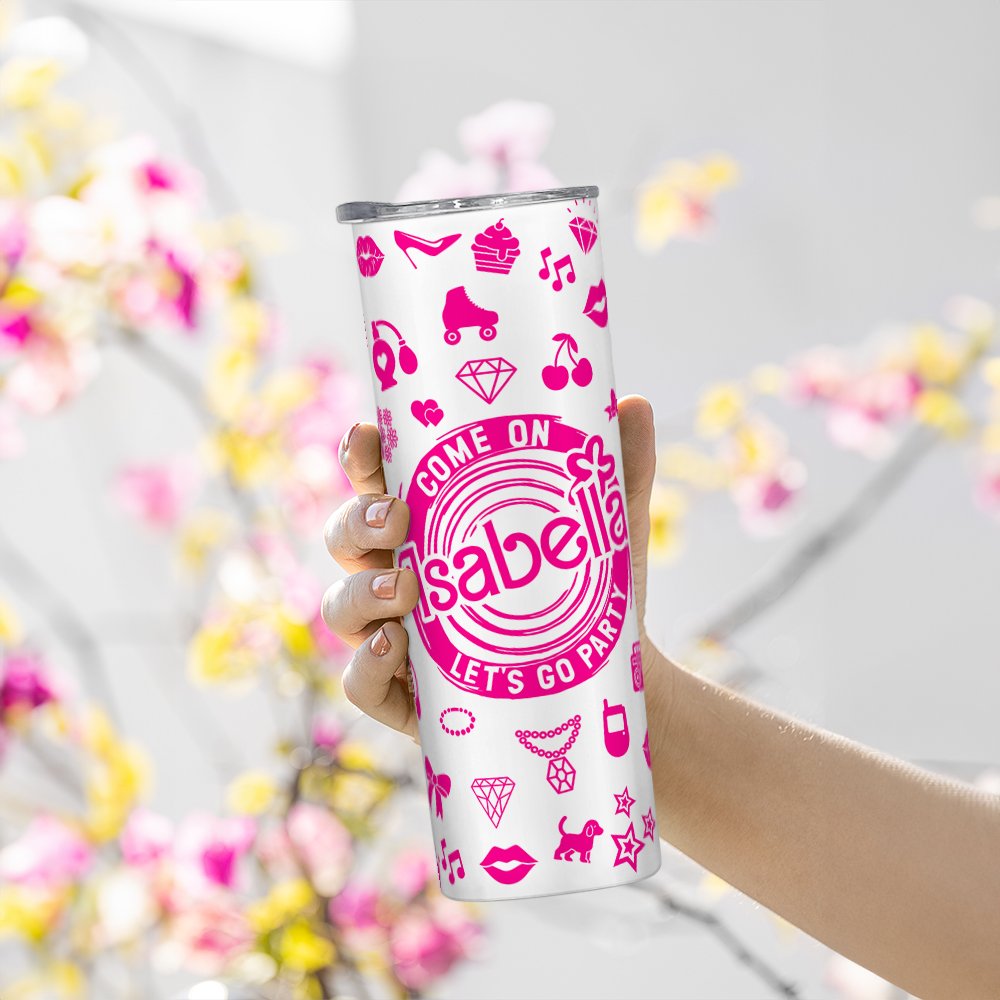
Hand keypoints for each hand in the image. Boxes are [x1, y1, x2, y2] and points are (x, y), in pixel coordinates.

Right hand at [320, 395, 672, 745]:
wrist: (603, 683)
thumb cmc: (586, 594)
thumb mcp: (606, 529)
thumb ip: (620, 468)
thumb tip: (635, 404)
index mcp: (432, 527)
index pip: (377, 483)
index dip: (360, 457)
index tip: (368, 437)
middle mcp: (402, 576)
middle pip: (346, 539)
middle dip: (358, 523)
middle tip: (398, 519)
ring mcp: (396, 637)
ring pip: (342, 608)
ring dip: (360, 593)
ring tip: (406, 591)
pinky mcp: (406, 697)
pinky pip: (361, 684)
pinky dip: (364, 666)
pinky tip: (394, 648)